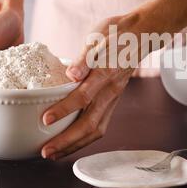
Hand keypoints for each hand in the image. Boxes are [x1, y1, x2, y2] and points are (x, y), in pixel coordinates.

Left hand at [40, 14, 149, 159]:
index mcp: (105, 73)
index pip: (83, 96)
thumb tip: (71, 74)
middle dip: (67, 141)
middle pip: (90, 123)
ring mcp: (114, 98)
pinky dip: (85, 139)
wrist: (140, 35)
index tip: (46, 120)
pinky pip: (101, 125)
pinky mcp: (113, 101)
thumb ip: (85, 58)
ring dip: (75, 145)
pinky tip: (71, 143)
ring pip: (97, 129)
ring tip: (55, 153)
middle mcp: (111, 90)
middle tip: (46, 151)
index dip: (64, 110)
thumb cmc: (116, 34)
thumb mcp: (98, 37)